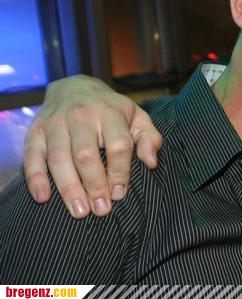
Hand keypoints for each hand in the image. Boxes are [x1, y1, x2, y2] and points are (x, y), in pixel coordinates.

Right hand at [23, 75, 161, 217]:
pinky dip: (35, 178)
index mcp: (110, 113)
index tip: (119, 194)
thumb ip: (149, 138)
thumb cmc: (111, 110)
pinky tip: (43, 198)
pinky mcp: (35, 131)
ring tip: (79, 211)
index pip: (117, 145)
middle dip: (94, 185)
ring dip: (68, 188)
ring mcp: (55, 123)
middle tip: (101, 210)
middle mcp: (81, 116)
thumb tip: (150, 163)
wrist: (75, 87)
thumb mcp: (137, 117)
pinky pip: (32, 156)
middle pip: (86, 155)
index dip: (119, 172)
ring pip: (59, 158)